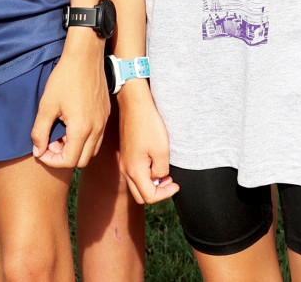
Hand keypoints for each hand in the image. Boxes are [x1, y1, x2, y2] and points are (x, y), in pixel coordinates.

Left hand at [33, 32, 108, 167]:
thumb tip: (38, 150)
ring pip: (91, 151)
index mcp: (81, 129)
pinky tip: (72, 124)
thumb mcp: (47, 105)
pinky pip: (97, 137)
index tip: (41, 150)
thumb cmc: (65, 78)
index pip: (69, 161)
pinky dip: (84, 139)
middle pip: (82, 161)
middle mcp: (96, 129)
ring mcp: (103, 122)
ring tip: (61, 134)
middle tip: (50, 142)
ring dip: (75, 149)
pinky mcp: (105, 114)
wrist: (85, 56)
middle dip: (64, 157)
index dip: (51, 160)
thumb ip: (40, 131)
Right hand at [115, 84, 177, 203]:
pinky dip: (146, 174)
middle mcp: (126, 169)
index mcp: (134, 171)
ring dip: (151, 183)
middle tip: (170, 181)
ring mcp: (124, 162)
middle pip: (141, 195)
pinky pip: (135, 173)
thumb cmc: (148, 125)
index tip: (176, 184)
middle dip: (157, 192)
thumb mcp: (161, 150)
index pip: (149, 196)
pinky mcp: (126, 154)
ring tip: (165, 171)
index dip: (165, 194)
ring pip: (137, 185)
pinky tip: (156, 161)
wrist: (135, 104)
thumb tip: (159, 178)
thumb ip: (161, 170)